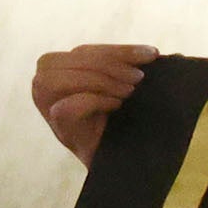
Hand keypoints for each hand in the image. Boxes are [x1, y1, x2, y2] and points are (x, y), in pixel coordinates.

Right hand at [33, 44, 152, 162]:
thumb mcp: (122, 85)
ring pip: (58, 79)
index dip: (118, 50)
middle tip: (138, 78)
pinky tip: (116, 106)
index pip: (83, 50)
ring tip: (128, 92)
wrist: (125, 158)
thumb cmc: (122, 119)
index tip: (151, 54)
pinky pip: (67, 107)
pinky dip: (94, 101)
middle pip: (69, 60)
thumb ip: (127, 67)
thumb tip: (161, 54)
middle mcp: (45, 88)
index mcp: (59, 71)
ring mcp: (48, 109)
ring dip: (99, 81)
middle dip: (108, 63)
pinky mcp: (59, 129)